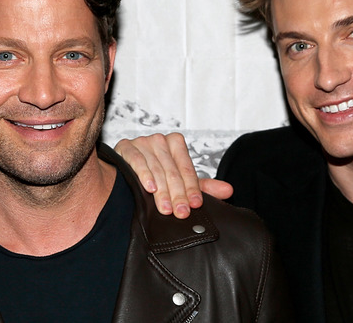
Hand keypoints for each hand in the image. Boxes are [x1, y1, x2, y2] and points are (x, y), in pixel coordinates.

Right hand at [115, 133, 232, 218]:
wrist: (124, 169)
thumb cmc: (155, 174)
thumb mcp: (180, 180)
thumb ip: (202, 186)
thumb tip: (229, 191)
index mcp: (176, 143)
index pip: (187, 169)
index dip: (192, 188)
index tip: (195, 205)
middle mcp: (160, 140)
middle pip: (172, 171)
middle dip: (177, 195)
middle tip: (181, 213)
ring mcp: (142, 141)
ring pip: (157, 169)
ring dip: (162, 191)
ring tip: (166, 208)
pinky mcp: (126, 146)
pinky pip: (137, 161)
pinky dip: (144, 175)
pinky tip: (149, 188)